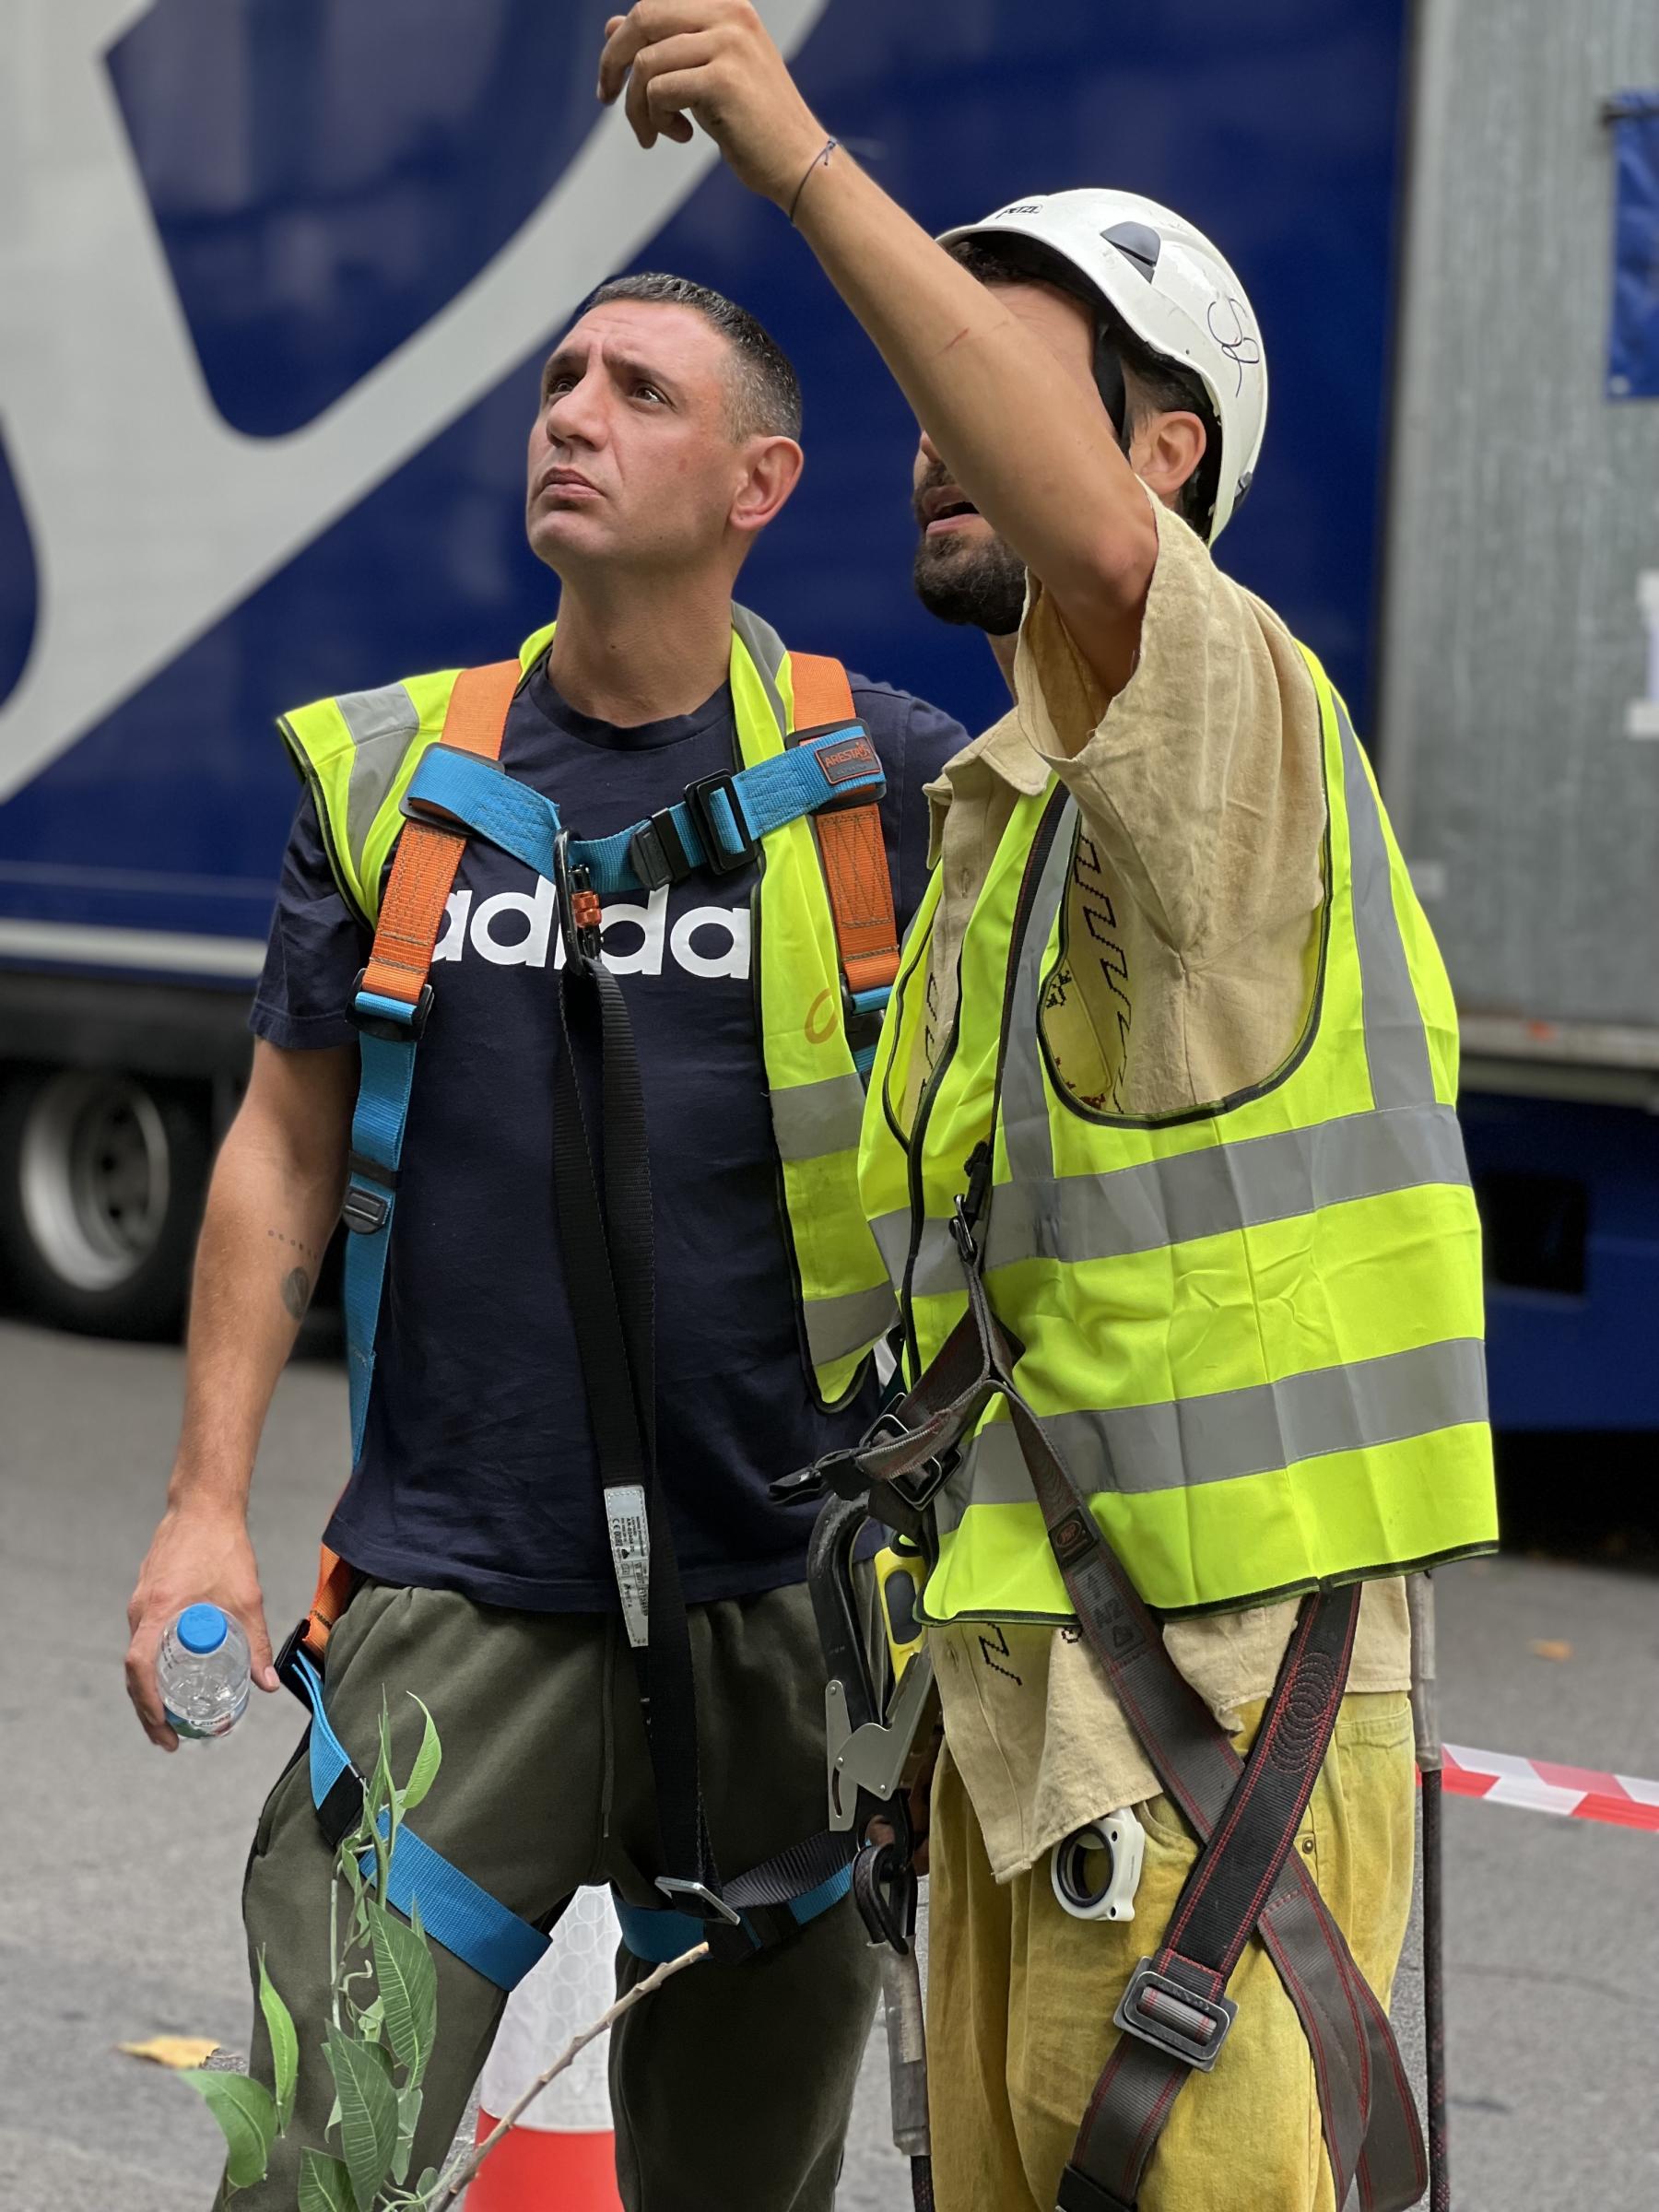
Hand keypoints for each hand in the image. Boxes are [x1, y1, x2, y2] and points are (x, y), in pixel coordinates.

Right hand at [125, 1502, 277, 1749]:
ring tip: (171, 1718)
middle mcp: (141, 1609)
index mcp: (158, 1611)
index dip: (148, 1703)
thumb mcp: (246, 1598)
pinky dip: (154, 1664)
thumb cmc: (223, 1546)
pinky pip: (144, 1637)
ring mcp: (141, 1601)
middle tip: (170, 1738)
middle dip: (149, 1710)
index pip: (139, 1668)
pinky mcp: (148, 1594)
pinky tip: (174, 1676)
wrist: (204, 1505)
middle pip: (134, 1671)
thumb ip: (256, 1643)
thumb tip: (268, 1685)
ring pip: (138, 1655)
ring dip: (150, 1689)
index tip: (164, 1727)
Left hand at [597, 2, 826, 206]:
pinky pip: (660, 91)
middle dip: (613, 62)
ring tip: (654, 134)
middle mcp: (729, 15)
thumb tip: (611, 27)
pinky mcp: (723, 80)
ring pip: (646, 64)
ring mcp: (729, 44)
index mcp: (727, 6)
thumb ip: (665, 48)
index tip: (612, 79)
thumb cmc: (754, 124)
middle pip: (643, 20)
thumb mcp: (704, 76)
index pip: (653, 7)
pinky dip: (657, 120)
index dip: (621, 41)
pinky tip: (680, 137)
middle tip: (606, 99)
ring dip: (638, 107)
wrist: (799, 163)